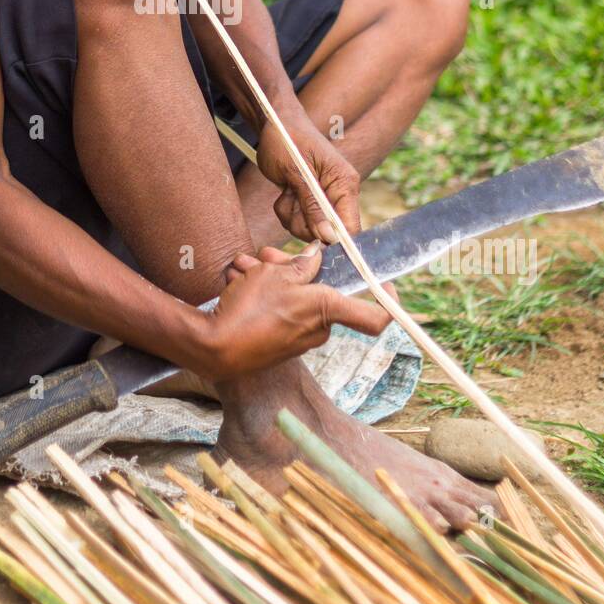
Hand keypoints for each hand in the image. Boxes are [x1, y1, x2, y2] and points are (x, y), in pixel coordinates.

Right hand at [198, 241, 392, 381]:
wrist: (215, 348)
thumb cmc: (250, 310)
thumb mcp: (276, 274)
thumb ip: (301, 264)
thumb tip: (316, 256)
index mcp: (327, 310)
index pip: (375, 318)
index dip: (388, 302)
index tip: (387, 284)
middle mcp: (319, 328)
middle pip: (320, 292)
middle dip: (295, 268)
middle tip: (268, 255)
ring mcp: (298, 338)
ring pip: (294, 297)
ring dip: (271, 277)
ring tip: (244, 265)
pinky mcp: (279, 342)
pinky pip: (279, 310)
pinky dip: (262, 293)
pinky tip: (239, 280)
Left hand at [255, 112, 360, 241]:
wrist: (274, 125)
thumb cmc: (287, 140)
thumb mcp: (296, 172)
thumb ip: (312, 205)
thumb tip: (329, 236)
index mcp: (345, 183)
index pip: (350, 226)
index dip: (333, 239)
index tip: (310, 236)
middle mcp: (339, 193)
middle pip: (327, 232)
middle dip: (303, 222)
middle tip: (291, 198)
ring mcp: (325, 199)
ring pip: (309, 229)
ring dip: (292, 215)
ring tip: (287, 189)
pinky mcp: (310, 202)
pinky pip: (298, 221)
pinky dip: (287, 210)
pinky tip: (285, 190)